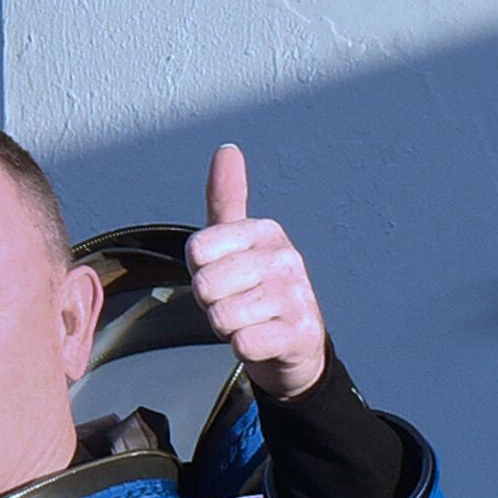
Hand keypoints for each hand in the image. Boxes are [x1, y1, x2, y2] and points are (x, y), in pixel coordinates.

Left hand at [187, 143, 329, 400]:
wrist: (294, 347)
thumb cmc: (257, 292)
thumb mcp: (237, 243)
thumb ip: (226, 198)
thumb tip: (227, 148)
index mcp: (266, 231)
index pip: (197, 250)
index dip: (199, 271)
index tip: (222, 277)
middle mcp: (286, 258)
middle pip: (206, 284)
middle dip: (211, 304)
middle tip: (235, 304)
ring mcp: (296, 296)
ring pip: (222, 316)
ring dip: (226, 328)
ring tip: (248, 322)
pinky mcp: (300, 334)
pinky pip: (243, 343)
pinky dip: (244, 349)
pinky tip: (261, 341)